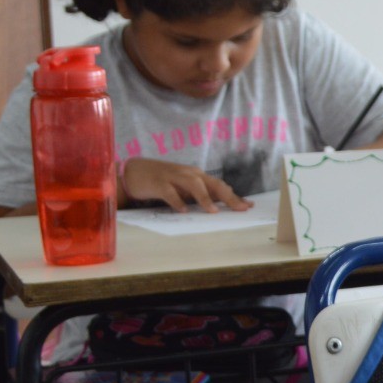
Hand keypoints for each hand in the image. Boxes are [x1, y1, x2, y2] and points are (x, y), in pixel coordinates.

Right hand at [120, 158, 251, 212]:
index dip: (235, 196)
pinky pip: (169, 192)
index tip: (249, 207)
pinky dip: (177, 201)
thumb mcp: (185, 188)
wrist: (133, 171)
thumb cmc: (164, 181)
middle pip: (212, 183)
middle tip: (240, 209)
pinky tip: (183, 211)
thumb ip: (202, 194)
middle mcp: (189, 174)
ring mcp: (173, 177)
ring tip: (213, 211)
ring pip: (193, 184)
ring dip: (204, 197)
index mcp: (197, 176)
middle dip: (228, 196)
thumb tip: (224, 202)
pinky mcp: (157, 183)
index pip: (220, 186)